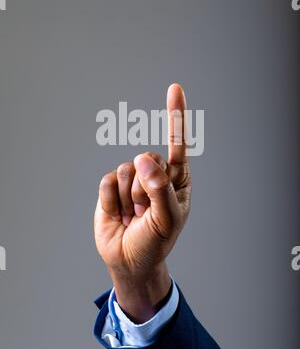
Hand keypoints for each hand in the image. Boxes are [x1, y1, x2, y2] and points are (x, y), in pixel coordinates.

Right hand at [94, 83, 191, 321]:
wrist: (129, 260)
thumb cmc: (155, 241)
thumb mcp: (166, 220)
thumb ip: (159, 188)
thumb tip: (144, 158)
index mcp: (176, 178)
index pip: (177, 143)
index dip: (175, 116)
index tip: (175, 88)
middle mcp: (155, 173)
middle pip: (147, 159)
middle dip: (144, 190)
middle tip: (145, 213)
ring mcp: (132, 179)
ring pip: (126, 170)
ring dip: (127, 199)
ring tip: (133, 216)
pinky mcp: (112, 185)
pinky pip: (108, 180)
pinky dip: (111, 201)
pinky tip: (117, 214)